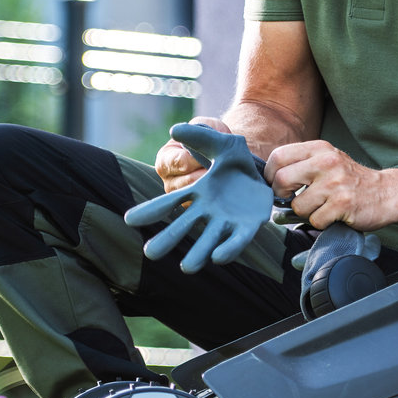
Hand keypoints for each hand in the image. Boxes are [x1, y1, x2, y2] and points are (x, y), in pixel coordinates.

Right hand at [126, 123, 273, 273]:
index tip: (130, 220)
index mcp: (196, 193)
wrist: (267, 172)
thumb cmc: (237, 160)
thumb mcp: (223, 144)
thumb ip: (200, 137)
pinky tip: (218, 258)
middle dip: (168, 239)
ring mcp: (226, 221)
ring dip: (198, 253)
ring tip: (187, 267)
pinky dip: (228, 249)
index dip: (151, 211)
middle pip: (183, 227)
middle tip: (150, 253)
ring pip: (208, 240)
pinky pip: (237, 240)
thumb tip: (174, 130)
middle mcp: (207, 211)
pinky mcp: (248, 227)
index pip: (169, 203)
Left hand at [266, 141, 391, 229]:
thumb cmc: (353, 180)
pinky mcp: (343, 204)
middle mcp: (327, 162)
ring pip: (298, 206)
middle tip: (290, 199)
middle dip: (281, 195)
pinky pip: (315, 220)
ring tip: (322, 207)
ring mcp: (335, 183)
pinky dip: (321, 223)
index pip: (278, 156)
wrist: (388, 193)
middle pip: (281, 180)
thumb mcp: (329, 160)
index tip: (275, 185)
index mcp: (320, 149)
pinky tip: (334, 215)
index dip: (269, 175)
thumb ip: (302, 164)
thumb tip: (268, 181)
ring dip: (306, 213)